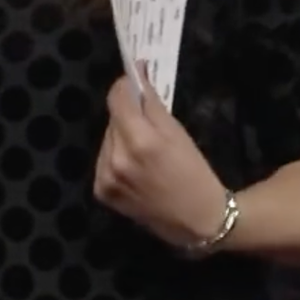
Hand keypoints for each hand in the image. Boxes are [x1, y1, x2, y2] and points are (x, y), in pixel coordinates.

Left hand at [94, 67, 231, 249]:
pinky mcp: (102, 192)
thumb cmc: (195, 173)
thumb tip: (136, 78)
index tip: (134, 79)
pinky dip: (115, 156)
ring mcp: (106, 177)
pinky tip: (134, 165)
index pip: (117, 98)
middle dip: (127, 113)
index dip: (125, 85)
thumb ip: (152, 105)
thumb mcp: (178, 133)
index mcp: (140, 141)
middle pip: (112, 118)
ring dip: (120, 135)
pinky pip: (104, 160)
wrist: (197, 221)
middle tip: (147, 118)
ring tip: (143, 147)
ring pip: (107, 139)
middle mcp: (116, 158)